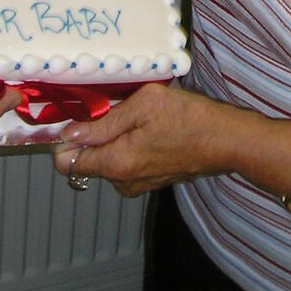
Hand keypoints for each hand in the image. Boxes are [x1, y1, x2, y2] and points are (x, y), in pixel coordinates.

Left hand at [51, 83, 233, 197]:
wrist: (226, 139)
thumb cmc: (188, 118)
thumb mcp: (144, 106)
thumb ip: (104, 122)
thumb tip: (70, 134)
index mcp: (117, 164)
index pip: (67, 163)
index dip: (64, 139)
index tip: (73, 116)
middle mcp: (124, 182)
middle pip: (87, 160)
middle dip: (91, 135)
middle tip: (112, 106)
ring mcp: (139, 184)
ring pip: (107, 159)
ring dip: (112, 138)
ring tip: (135, 114)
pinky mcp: (151, 180)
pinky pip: (126, 162)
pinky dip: (127, 144)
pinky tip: (147, 126)